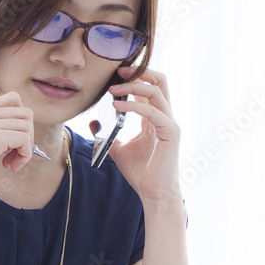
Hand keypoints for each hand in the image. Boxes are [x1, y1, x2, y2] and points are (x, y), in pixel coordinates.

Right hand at [0, 93, 34, 208]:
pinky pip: (25, 139)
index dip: (22, 121)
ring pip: (27, 126)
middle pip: (25, 113)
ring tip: (12, 162)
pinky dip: (25, 155)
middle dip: (28, 135)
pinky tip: (11, 166)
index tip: (15, 141)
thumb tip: (25, 127)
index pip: (14, 99)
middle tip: (16, 155)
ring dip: (26, 147)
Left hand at [104, 65, 182, 205]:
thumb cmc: (141, 173)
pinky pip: (151, 111)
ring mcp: (169, 123)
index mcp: (155, 118)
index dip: (134, 77)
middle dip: (139, 71)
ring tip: (113, 89)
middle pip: (159, 82)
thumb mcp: (118, 149)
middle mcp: (164, 117)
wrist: (153, 193)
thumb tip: (93, 122)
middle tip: (118, 71)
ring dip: (134, 86)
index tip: (114, 74)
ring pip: (156, 91)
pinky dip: (133, 105)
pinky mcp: (171, 132)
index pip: (149, 88)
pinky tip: (117, 106)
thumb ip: (108, 134)